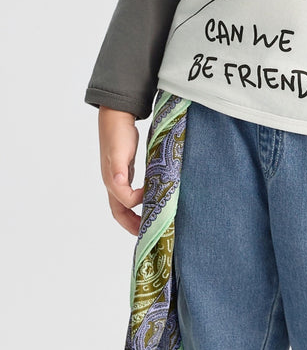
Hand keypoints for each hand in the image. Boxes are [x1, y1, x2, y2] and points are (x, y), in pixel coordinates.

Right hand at [98, 106, 144, 235]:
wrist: (116, 115)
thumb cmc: (118, 132)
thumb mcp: (119, 151)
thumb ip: (119, 168)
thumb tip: (119, 183)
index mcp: (111, 180)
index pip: (123, 204)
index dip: (137, 205)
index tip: (152, 198)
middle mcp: (113, 183)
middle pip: (119, 212)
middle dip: (132, 225)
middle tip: (148, 235)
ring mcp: (117, 179)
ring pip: (123, 206)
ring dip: (134, 217)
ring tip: (148, 224)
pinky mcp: (124, 173)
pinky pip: (128, 195)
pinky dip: (137, 203)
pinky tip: (148, 202)